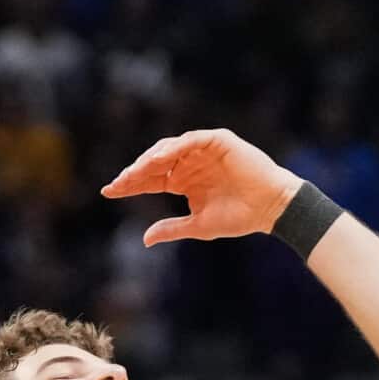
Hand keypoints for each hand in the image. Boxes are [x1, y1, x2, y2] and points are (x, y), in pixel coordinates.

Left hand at [101, 129, 303, 247]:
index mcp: (183, 181)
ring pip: (168, 149)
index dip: (129, 185)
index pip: (150, 180)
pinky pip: (191, 140)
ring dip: (150, 159)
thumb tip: (145, 239)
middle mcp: (190, 163)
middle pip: (154, 163)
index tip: (108, 192)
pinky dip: (174, 148)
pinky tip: (159, 160)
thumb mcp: (198, 226)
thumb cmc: (238, 217)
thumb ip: (172, 228)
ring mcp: (203, 150)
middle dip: (134, 173)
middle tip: (117, 184)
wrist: (270, 209)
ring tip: (134, 173)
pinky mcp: (218, 141)